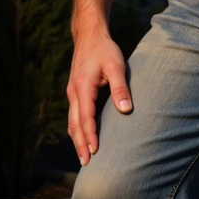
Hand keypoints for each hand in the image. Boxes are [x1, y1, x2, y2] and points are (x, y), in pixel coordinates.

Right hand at [66, 29, 131, 164]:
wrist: (89, 35)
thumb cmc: (105, 50)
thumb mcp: (116, 65)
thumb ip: (120, 88)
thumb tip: (126, 111)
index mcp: (83, 86)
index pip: (85, 116)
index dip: (90, 135)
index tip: (95, 151)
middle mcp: (73, 92)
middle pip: (74, 124)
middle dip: (80, 144)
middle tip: (86, 163)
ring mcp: (72, 93)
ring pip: (72, 121)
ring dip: (77, 140)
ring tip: (84, 157)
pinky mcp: (74, 92)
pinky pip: (73, 115)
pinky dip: (77, 130)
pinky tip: (83, 139)